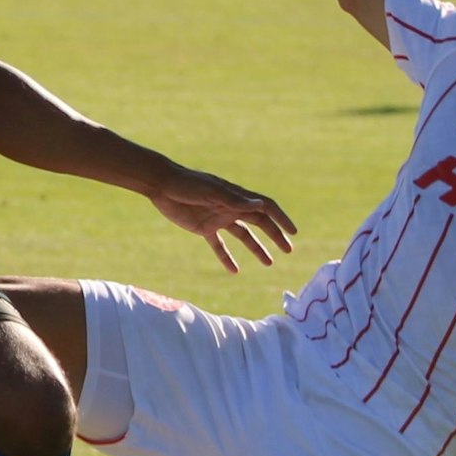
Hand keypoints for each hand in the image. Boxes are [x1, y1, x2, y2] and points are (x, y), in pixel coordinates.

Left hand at [147, 167, 295, 273]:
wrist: (162, 185)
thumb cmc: (188, 184)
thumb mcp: (212, 192)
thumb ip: (235, 200)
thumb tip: (261, 206)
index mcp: (236, 197)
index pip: (265, 208)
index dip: (280, 219)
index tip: (293, 232)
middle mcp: (231, 207)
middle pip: (259, 223)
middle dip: (275, 236)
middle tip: (288, 250)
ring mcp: (218, 218)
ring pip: (243, 236)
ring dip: (256, 248)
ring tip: (269, 263)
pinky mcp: (204, 228)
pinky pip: (219, 245)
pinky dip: (226, 257)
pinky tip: (234, 270)